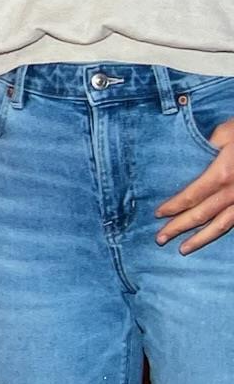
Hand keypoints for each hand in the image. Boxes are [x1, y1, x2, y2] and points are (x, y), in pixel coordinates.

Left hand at [157, 116, 233, 253]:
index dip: (173, 206)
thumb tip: (190, 158)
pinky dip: (222, 231)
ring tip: (183, 249)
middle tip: (160, 239)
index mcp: (222, 174)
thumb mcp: (225, 133)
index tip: (158, 214)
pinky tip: (212, 238)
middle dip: (178, 228)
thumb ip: (206, 148)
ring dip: (199, 239)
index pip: (191, 196)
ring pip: (220, 225)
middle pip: (201, 215)